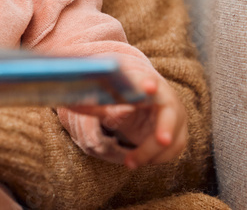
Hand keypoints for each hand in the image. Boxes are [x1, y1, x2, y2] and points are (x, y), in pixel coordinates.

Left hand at [69, 67, 187, 168]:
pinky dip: (156, 159)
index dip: (148, 85)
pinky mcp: (179, 134)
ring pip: (171, 139)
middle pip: (170, 115)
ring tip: (129, 163)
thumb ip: (93, 104)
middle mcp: (167, 99)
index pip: (148, 83)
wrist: (147, 102)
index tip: (148, 86)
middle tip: (162, 140)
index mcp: (148, 84)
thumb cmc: (127, 97)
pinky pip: (172, 151)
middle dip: (166, 128)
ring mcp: (177, 118)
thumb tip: (67, 103)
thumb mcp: (111, 99)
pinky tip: (138, 161)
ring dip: (151, 153)